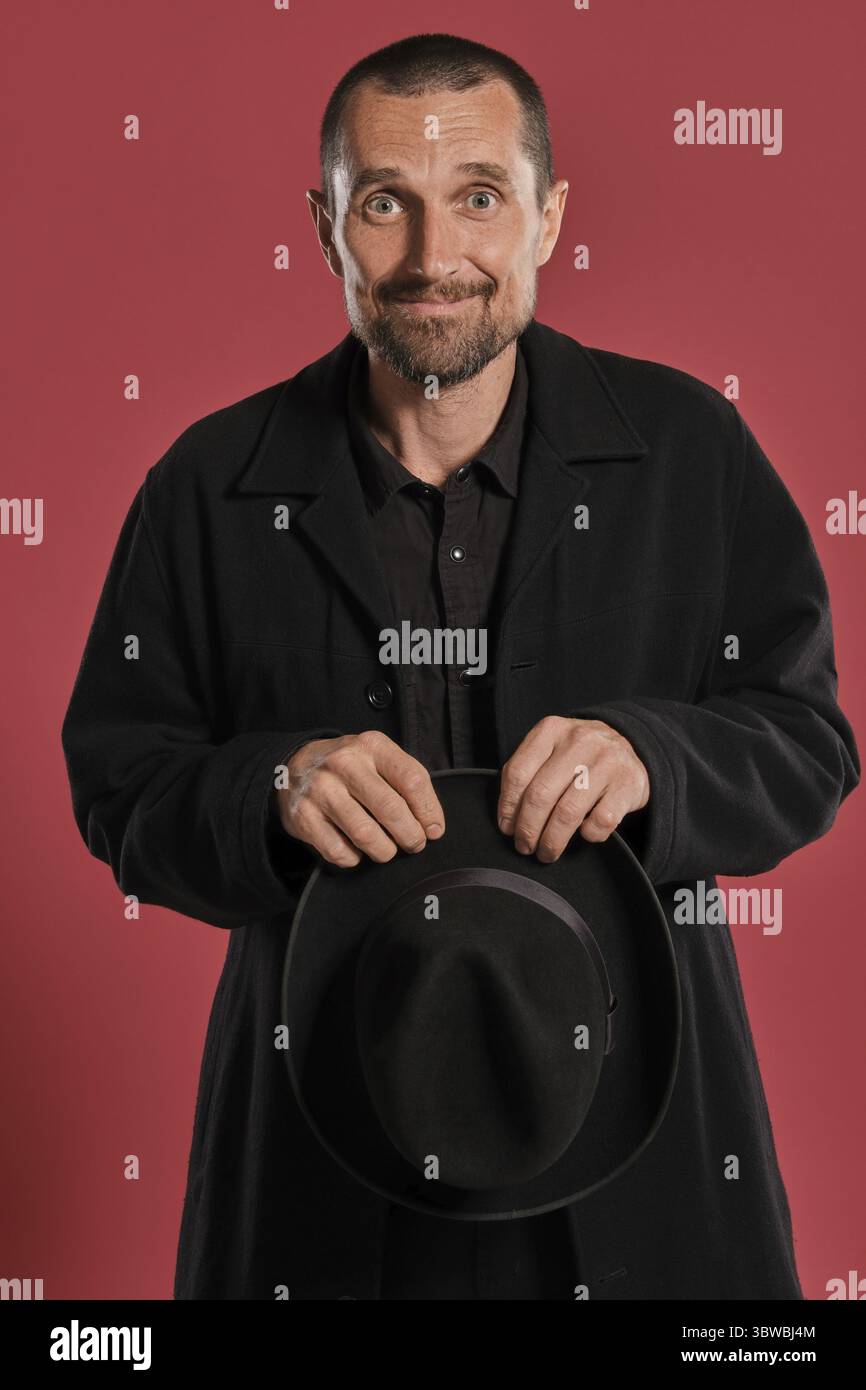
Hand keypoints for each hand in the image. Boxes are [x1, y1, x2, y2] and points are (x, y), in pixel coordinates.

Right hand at [275, 731, 444, 867]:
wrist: (293, 766)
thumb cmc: (348, 767)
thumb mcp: (378, 758)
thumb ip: (407, 783)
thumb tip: (432, 827)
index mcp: (371, 746)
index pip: (412, 779)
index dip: (428, 810)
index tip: (433, 829)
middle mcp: (344, 764)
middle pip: (390, 809)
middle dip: (410, 836)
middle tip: (414, 843)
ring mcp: (321, 790)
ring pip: (366, 835)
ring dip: (384, 851)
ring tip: (387, 849)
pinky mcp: (303, 816)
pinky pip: (338, 851)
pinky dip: (354, 858)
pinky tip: (356, 850)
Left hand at [497, 716, 649, 862]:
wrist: (628, 750)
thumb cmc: (579, 757)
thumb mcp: (551, 750)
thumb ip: (527, 773)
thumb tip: (508, 820)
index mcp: (552, 729)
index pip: (518, 773)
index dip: (508, 806)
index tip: (507, 827)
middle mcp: (580, 740)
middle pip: (540, 794)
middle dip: (527, 829)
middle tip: (524, 846)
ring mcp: (607, 761)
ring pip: (568, 812)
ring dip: (552, 840)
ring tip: (547, 852)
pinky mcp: (628, 784)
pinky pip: (600, 822)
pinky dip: (589, 835)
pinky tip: (584, 833)